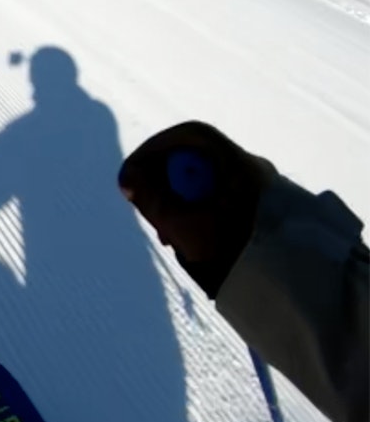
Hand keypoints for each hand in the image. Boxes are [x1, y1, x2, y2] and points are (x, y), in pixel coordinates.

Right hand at [118, 121, 270, 296]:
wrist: (292, 285)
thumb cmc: (234, 250)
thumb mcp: (182, 224)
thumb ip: (150, 196)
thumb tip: (128, 177)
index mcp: (238, 162)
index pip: (188, 136)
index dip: (152, 149)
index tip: (132, 175)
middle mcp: (252, 169)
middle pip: (195, 161)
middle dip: (162, 182)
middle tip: (145, 207)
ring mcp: (259, 191)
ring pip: (206, 184)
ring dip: (179, 203)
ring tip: (169, 234)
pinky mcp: (260, 213)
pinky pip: (220, 201)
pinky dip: (199, 214)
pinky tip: (191, 241)